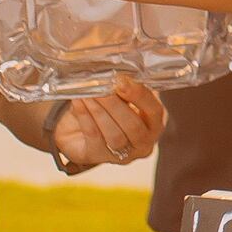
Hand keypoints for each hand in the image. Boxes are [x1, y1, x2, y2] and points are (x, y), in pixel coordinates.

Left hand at [48, 78, 165, 171]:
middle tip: (101, 86)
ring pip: (114, 135)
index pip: (154, 111)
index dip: (139, 95)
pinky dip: (85, 116)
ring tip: (88, 92)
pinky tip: (78, 101)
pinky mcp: (97, 157)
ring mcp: (122, 156)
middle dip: (116, 104)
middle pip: (133, 127)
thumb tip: (117, 74)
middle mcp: (143, 144)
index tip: (121, 80)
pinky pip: (93, 136)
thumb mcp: (120, 97)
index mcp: (154, 124)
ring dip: (99, 110)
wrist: (77, 129)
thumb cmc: (107, 109)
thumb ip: (124, 89)